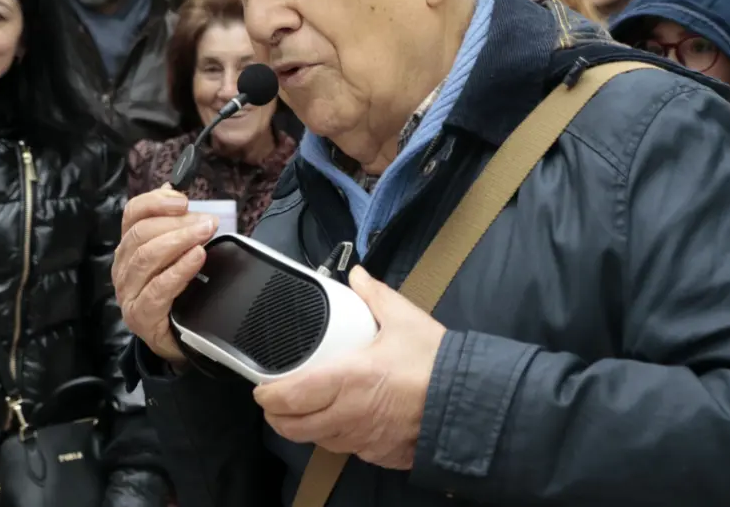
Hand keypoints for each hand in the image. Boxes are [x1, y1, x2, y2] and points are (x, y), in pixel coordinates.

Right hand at [113, 186, 217, 364]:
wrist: (178, 338)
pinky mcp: (139, 315)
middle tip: (208, 222)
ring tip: (205, 235)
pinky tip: (197, 258)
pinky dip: (179, 270)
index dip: (156, 202)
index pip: (132, 214)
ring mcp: (127, 293)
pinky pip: (157, 288)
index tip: (183, 200)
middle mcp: (122, 267)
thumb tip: (175, 191)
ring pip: (146, 258)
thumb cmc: (179, 291)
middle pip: (141, 234)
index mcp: (129, 246)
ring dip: (179, 241)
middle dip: (177, 223)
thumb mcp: (177, 254)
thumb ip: (174, 225)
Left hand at [253, 265, 446, 469]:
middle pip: (294, 427)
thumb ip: (374, 295)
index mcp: (347, 380)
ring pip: (318, 441)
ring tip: (304, 411)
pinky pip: (348, 449)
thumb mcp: (403, 319)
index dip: (268, 395)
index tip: (261, 388)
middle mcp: (348, 415)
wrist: (469, 402)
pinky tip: (343, 423)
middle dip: (277, 416)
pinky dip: (338, 437)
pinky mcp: (380, 454)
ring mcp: (363, 439)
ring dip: (305, 428)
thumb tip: (358, 275)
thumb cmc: (436, 364)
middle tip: (274, 402)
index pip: (290, 396)